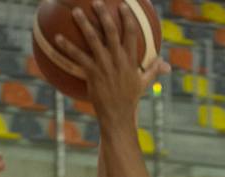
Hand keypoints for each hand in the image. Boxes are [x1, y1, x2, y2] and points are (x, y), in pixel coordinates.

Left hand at [59, 2, 165, 124]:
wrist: (118, 116)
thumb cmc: (130, 100)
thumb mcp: (145, 83)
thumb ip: (154, 70)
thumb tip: (166, 64)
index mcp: (130, 59)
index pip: (131, 33)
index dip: (127, 17)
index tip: (123, 5)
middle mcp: (117, 60)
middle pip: (111, 31)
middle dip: (104, 14)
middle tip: (96, 1)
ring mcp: (104, 66)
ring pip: (93, 40)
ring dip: (84, 24)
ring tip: (76, 12)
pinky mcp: (92, 74)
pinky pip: (77, 57)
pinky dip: (67, 47)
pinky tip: (57, 38)